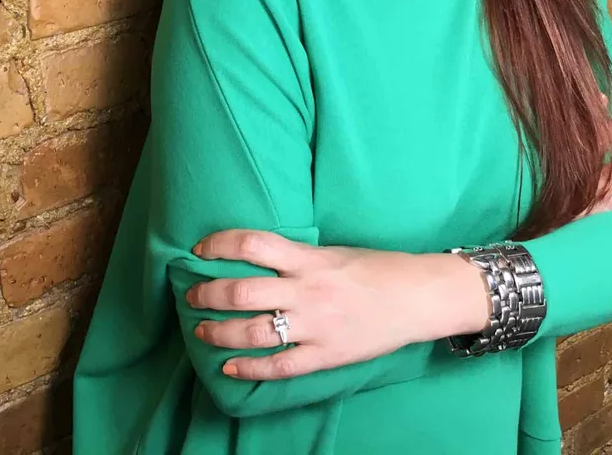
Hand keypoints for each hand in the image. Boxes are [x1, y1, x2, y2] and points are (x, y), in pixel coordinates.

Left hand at [185, 231, 484, 380]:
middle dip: (208, 294)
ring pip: (252, 332)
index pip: (253, 244)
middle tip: (192, 296)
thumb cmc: (377, 268)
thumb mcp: (333, 251)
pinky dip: (249, 368)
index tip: (200, 250)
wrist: (419, 296)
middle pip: (242, 291)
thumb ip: (297, 257)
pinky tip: (229, 367)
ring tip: (201, 330)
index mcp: (309, 259)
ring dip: (218, 332)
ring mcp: (316, 326)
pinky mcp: (326, 355)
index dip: (219, 245)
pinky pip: (279, 366)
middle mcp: (307, 290)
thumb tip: (255, 259)